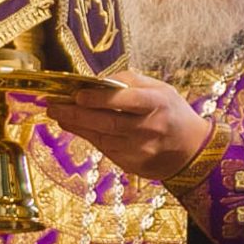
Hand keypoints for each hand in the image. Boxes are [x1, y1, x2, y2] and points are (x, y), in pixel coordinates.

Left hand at [44, 69, 212, 181]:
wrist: (190, 150)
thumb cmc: (172, 112)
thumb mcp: (161, 89)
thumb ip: (132, 82)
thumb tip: (100, 80)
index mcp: (158, 104)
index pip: (128, 100)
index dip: (102, 99)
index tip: (78, 94)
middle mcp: (149, 128)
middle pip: (108, 122)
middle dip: (76, 113)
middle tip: (53, 104)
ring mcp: (139, 149)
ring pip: (101, 136)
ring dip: (75, 124)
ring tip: (56, 112)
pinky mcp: (131, 163)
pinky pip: (103, 147)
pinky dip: (86, 135)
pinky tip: (73, 124)